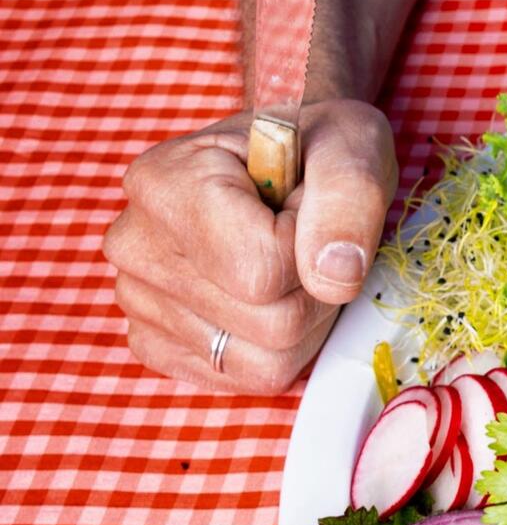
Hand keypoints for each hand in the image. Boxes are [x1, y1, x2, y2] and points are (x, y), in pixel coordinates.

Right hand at [104, 99, 398, 393]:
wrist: (288, 158)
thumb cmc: (316, 148)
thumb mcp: (353, 147)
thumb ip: (349, 202)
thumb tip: (333, 277)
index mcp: (165, 184)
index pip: (263, 271)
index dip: (313, 250)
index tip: (308, 209)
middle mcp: (135, 244)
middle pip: (270, 324)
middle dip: (314, 290)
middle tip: (307, 241)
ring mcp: (137, 298)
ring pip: (262, 361)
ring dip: (301, 321)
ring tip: (288, 265)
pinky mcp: (154, 340)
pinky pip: (240, 378)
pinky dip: (273, 348)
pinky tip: (264, 296)